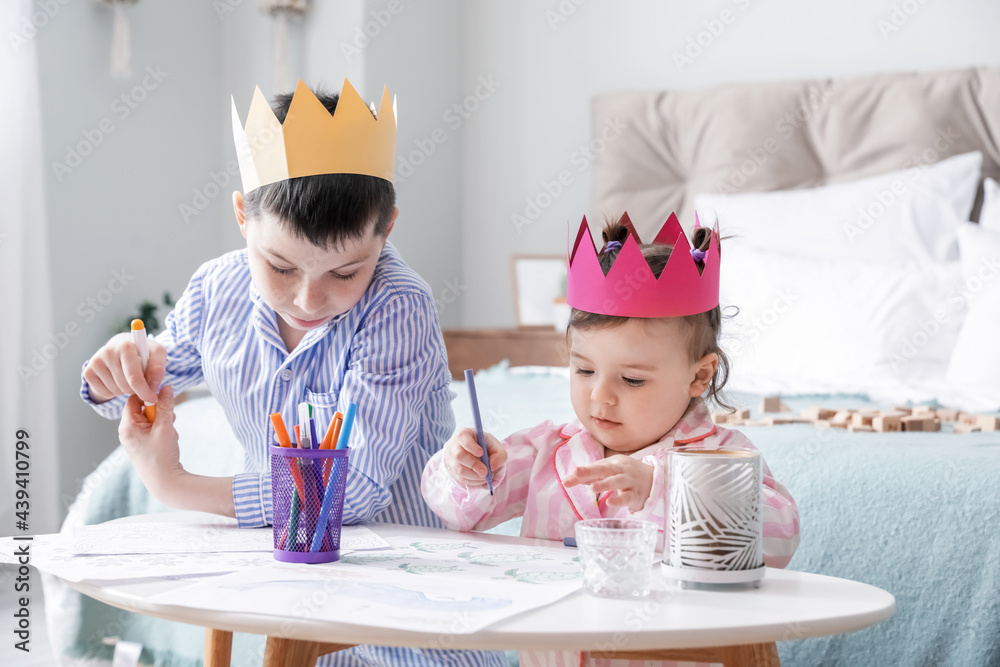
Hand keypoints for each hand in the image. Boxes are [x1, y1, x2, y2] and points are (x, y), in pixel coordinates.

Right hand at [84, 332, 166, 404]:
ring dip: (125, 390)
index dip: (145, 392)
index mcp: (125, 347)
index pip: (134, 378)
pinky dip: (114, 393)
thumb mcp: (157, 354)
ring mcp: (95, 362)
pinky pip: (105, 394)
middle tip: (140, 381)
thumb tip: (153, 386)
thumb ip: (158, 368)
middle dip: (136, 390)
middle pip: (125, 387)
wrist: (121, 347)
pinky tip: (117, 380)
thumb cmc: (143, 352)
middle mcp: (108, 352)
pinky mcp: (88, 372)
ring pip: (115, 391)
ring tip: (128, 378)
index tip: (152, 399)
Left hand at [118, 385, 185, 502]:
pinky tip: (169, 438)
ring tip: (169, 432)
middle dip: (160, 411)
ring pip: (150, 418)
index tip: (163, 396)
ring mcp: (135, 439)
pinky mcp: (143, 444)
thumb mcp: (165, 427)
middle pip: (143, 408)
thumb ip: (165, 405)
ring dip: (163, 421)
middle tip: (169, 418)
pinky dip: (163, 429)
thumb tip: (166, 387)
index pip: (134, 399)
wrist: (165, 482)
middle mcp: (127, 431)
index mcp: (127, 426)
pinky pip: (153, 428)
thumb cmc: (162, 456)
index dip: (149, 395)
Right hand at [443, 427, 506, 485]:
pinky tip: (480, 479)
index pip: (463, 438)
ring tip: (486, 476)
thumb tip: (492, 466)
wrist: (478, 454)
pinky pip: (460, 478)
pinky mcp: (451, 470)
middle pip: (459, 455)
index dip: (471, 446)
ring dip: (474, 475)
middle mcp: (453, 446)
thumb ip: (499, 455)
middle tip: (485, 472)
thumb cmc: (486, 447)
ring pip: (459, 469)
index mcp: (463, 434)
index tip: (481, 453)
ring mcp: (450, 459)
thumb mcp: (496, 446)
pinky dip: (472, 481)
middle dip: (474, 465)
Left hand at [563, 455, 653, 511]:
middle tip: (576, 472)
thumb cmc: (625, 474)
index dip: (581, 473)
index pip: (595, 467)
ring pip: (618, 481)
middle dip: (590, 471)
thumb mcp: (608, 472)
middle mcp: (621, 470)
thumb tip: (567, 481)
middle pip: (605, 469)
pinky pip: (628, 497)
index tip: (567, 480)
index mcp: (613, 463)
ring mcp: (630, 481)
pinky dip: (619, 500)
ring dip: (605, 483)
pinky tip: (610, 502)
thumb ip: (589, 476)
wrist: (653, 479)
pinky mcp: (636, 495)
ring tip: (593, 488)